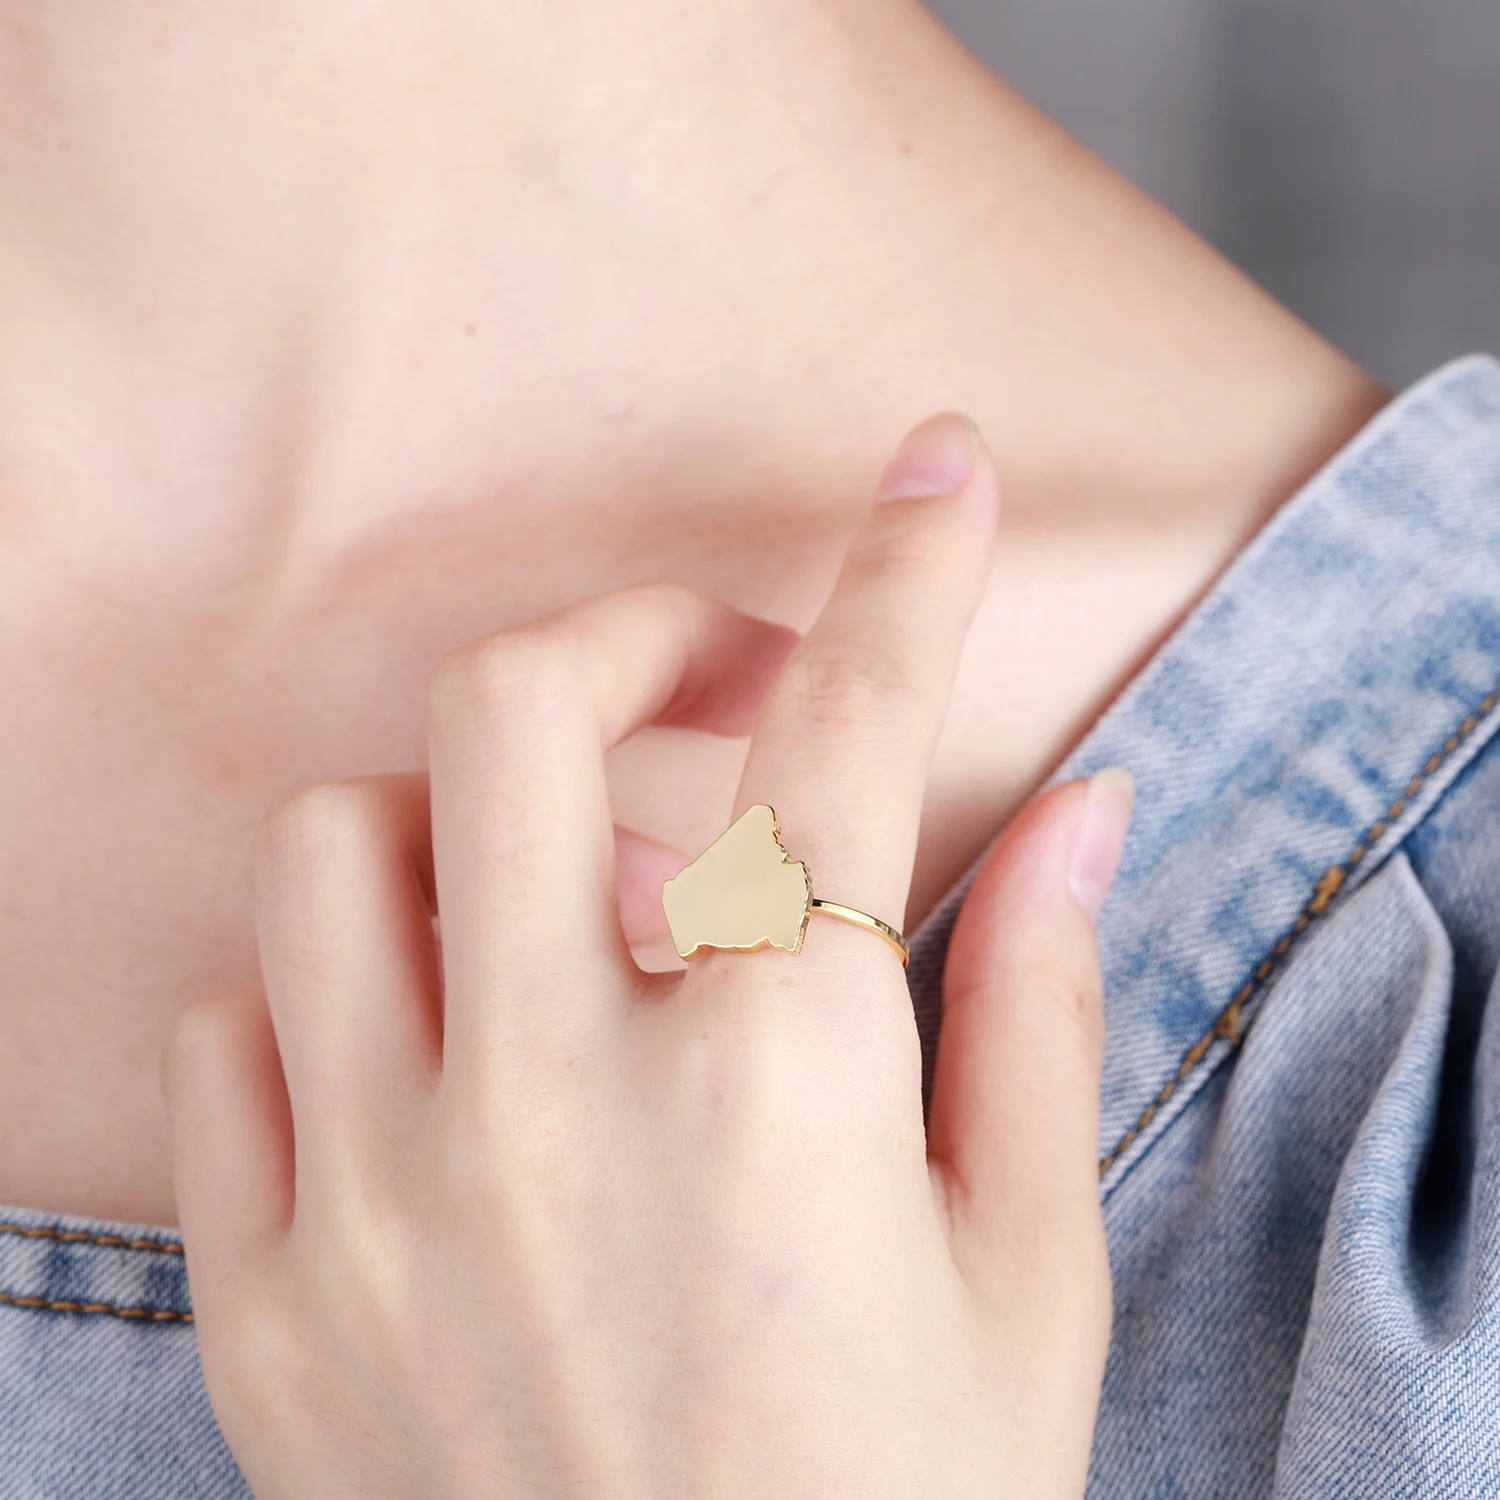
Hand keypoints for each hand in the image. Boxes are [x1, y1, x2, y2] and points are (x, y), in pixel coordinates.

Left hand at [166, 413, 1131, 1498]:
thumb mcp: (1023, 1273)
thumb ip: (1039, 1010)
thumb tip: (1087, 814)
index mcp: (784, 1100)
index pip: (849, 748)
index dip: (905, 580)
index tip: (934, 471)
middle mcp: (560, 1116)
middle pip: (515, 713)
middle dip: (629, 639)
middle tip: (708, 684)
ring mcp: (377, 1206)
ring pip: (337, 845)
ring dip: (458, 815)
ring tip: (551, 885)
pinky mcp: (264, 1301)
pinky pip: (231, 1037)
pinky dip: (330, 998)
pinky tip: (429, 1056)